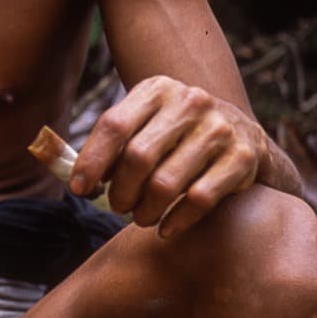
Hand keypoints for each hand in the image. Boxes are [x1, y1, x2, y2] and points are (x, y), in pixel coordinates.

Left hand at [73, 76, 267, 237]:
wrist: (241, 135)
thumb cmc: (175, 136)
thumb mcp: (144, 124)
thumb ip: (110, 144)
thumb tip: (73, 179)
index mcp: (158, 89)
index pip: (114, 125)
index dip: (91, 161)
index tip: (79, 189)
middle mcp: (191, 102)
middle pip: (138, 157)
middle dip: (120, 192)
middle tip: (117, 207)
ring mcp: (220, 129)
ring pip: (166, 183)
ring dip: (145, 210)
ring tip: (140, 217)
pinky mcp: (243, 158)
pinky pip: (198, 199)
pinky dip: (175, 220)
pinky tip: (165, 228)